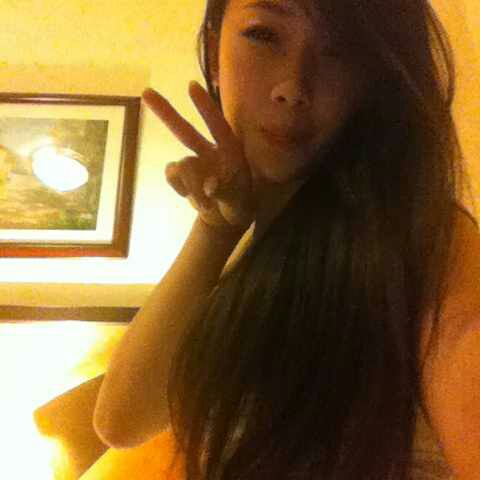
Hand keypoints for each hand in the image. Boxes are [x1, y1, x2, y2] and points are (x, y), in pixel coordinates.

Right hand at [142, 81, 256, 233]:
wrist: (225, 219)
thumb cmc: (239, 203)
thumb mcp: (240, 200)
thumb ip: (226, 191)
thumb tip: (210, 185)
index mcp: (230, 151)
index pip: (218, 127)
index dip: (205, 108)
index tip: (191, 86)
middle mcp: (209, 151)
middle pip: (185, 130)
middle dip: (166, 112)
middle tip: (146, 92)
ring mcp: (194, 163)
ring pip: (182, 166)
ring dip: (191, 187)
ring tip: (207, 205)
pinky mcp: (181, 176)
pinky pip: (172, 175)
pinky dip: (180, 189)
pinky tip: (196, 200)